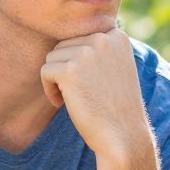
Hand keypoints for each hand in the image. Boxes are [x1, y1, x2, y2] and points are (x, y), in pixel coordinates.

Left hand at [40, 28, 151, 164]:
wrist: (124, 134)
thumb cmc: (117, 105)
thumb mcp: (117, 67)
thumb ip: (100, 48)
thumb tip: (69, 37)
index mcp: (117, 35)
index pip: (81, 37)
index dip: (79, 61)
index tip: (91, 82)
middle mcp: (103, 38)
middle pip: (64, 44)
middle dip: (66, 69)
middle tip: (80, 92)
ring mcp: (87, 52)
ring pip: (52, 57)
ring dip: (57, 79)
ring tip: (73, 97)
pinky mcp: (70, 70)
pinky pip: (45, 71)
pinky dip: (49, 90)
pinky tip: (64, 103)